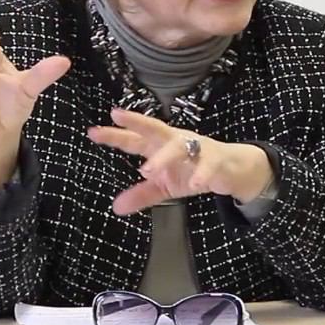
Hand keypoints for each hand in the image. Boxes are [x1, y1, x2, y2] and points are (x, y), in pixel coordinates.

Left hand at [88, 108, 273, 214]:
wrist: (231, 170)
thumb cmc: (192, 171)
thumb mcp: (164, 186)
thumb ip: (141, 195)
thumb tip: (116, 208)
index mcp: (160, 146)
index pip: (134, 139)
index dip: (115, 135)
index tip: (93, 132)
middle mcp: (175, 141)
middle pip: (154, 128)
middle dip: (136, 121)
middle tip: (118, 116)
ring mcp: (196, 148)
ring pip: (178, 147)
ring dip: (164, 157)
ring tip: (147, 170)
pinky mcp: (216, 160)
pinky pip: (208, 165)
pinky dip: (201, 174)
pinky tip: (193, 185)